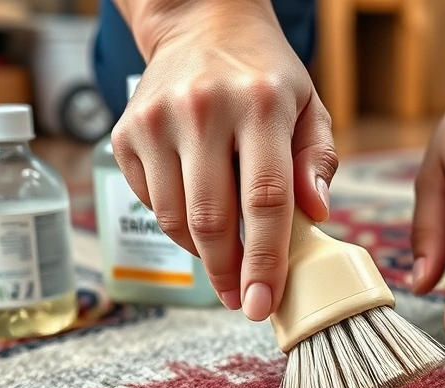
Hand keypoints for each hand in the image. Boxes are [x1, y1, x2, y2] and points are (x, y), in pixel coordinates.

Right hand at [111, 0, 336, 320]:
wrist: (199, 23)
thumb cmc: (264, 74)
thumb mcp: (309, 105)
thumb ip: (318, 160)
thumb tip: (316, 214)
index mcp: (260, 104)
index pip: (265, 198)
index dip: (265, 259)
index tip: (264, 302)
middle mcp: (203, 109)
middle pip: (213, 219)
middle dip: (229, 273)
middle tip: (243, 300)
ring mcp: (156, 121)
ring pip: (175, 219)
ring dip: (203, 255)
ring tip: (226, 263)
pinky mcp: (125, 133)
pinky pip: (150, 203)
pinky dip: (177, 225)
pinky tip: (198, 218)